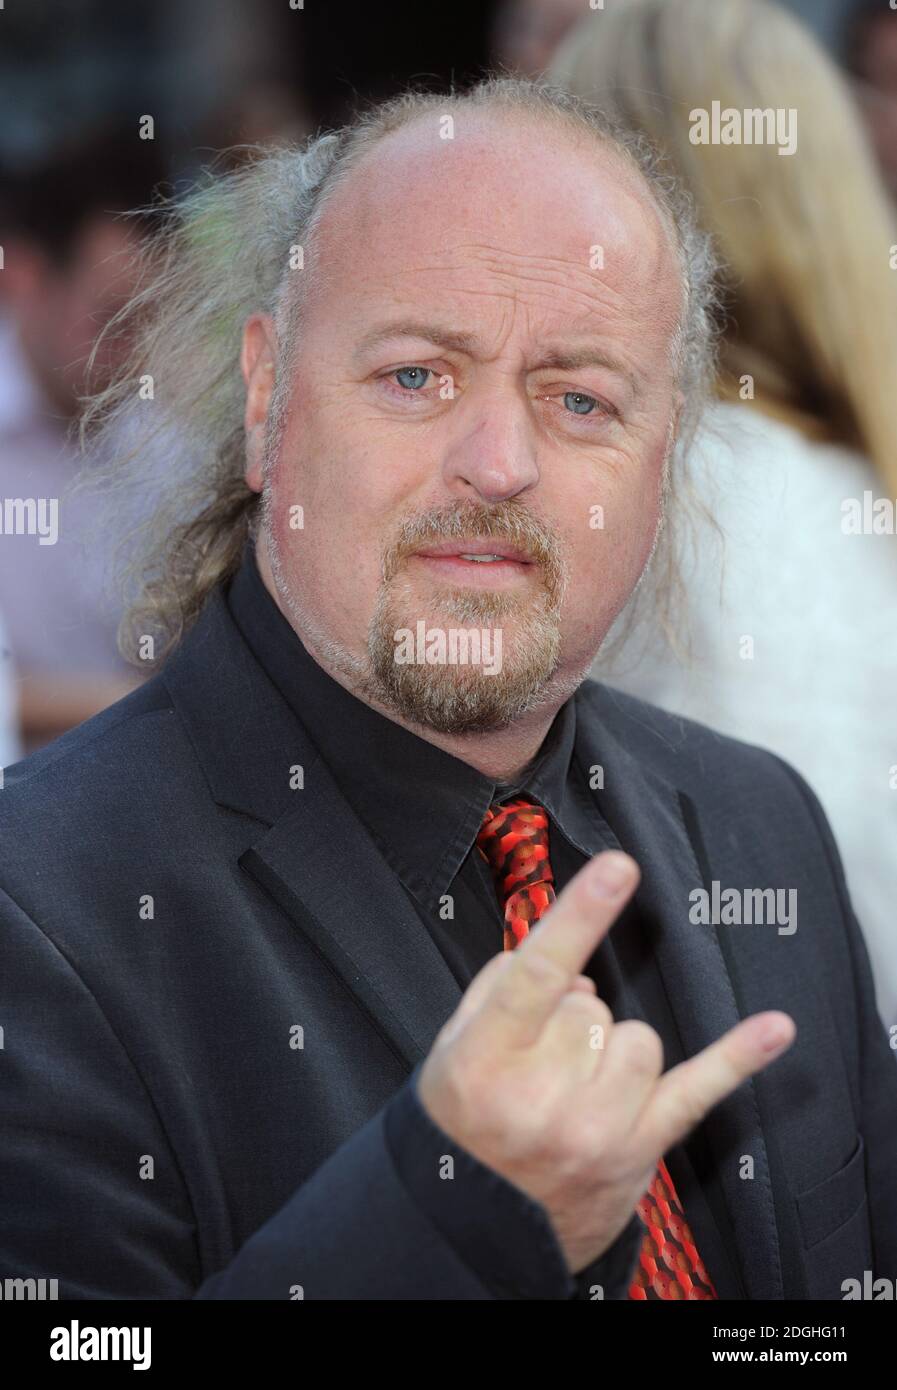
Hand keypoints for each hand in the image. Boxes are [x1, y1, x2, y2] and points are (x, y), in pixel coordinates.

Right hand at [417, 849, 795, 1273]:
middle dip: (570, 1021)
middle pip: (592, 1008)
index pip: (538, 975)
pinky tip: (775, 1029)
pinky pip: (698, 1093)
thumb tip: (569, 967)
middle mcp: (541, 1098)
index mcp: (484, 1061)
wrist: (478, 1226)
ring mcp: (596, 1129)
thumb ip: (499, 987)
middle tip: (541, 1063)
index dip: (580, 918)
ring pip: (639, 1038)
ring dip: (613, 1049)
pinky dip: (738, 1059)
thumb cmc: (462, 1124)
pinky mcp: (639, 1150)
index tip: (618, 869)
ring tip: (578, 1086)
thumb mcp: (449, 1048)